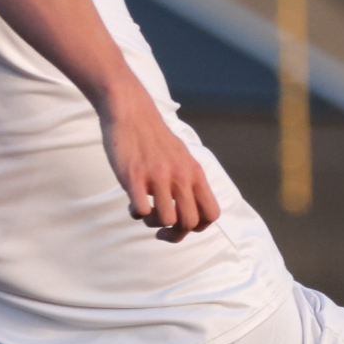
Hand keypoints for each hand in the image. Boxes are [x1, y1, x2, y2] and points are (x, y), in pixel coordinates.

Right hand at [99, 87, 220, 239]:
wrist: (131, 110)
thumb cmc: (154, 139)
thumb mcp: (182, 158)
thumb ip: (190, 182)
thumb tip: (192, 212)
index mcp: (195, 173)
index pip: (211, 214)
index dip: (198, 227)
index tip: (181, 224)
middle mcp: (180, 175)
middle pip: (189, 223)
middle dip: (174, 234)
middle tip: (160, 230)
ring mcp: (157, 176)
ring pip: (165, 220)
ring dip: (153, 223)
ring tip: (145, 212)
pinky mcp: (134, 175)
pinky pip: (141, 210)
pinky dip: (136, 213)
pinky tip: (132, 203)